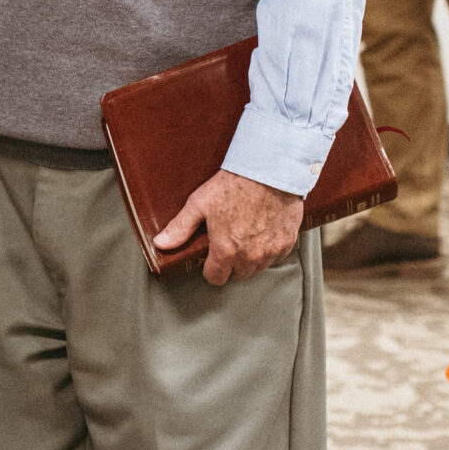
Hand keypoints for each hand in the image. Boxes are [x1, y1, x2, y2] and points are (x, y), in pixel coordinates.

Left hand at [151, 170, 303, 284]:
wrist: (269, 171)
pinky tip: (262, 234)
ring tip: (243, 239)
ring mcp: (271, 251)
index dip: (210, 269)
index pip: (215, 278)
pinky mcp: (287, 243)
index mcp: (226, 250)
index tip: (210, 259)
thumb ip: (181, 228)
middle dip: (229, 266)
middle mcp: (250, 256)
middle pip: (237, 276)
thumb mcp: (200, 204)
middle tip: (226, 246)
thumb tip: (161, 244)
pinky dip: (268, 251)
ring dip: (249, 261)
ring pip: (257, 269)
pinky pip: (276, 258)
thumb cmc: (234, 185)